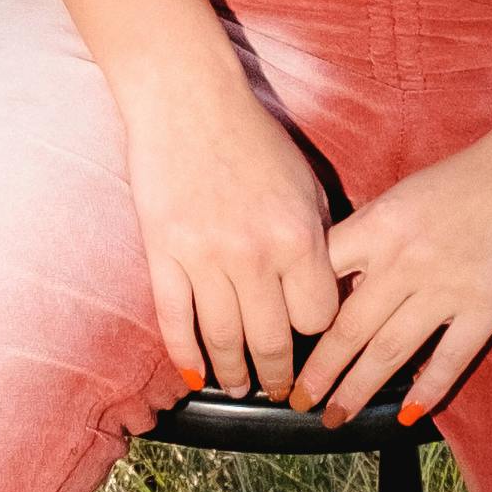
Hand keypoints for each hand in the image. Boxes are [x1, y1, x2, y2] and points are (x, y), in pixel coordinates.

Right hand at [117, 54, 340, 406]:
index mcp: (298, 236)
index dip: (316, 335)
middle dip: (278, 374)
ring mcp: (204, 258)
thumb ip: (319, 241)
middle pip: (272, 341)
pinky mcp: (163, 254)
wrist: (188, 100)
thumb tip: (328, 294)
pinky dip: (186, 354)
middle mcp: (255, 255)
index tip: (311, 344)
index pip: (317, 317)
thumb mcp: (305, 186)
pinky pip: (176, 320)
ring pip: (223, 340)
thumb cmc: (254, 138)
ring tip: (240, 388)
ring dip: (234, 375)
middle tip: (280, 391)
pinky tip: (196, 374)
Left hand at [292, 112, 491, 426]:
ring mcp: (447, 287)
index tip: (281, 343)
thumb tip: (345, 279)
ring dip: (357, 389)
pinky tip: (408, 413)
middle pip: (347, 327)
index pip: (322, 279)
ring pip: (389, 351)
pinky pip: (450, 358)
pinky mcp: (487, 306)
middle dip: (318, 371)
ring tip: (336, 417)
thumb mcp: (406, 194)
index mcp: (380, 226)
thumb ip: (374, 235)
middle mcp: (404, 261)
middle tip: (297, 400)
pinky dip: (428, 389)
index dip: (296, 316)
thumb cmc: (472, 172)